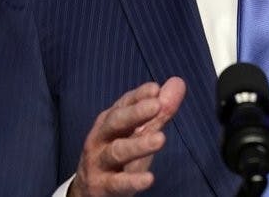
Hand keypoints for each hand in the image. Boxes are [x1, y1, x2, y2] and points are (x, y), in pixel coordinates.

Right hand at [69, 77, 185, 196]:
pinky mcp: (102, 186)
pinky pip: (117, 183)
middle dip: (135, 113)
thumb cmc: (119, 157)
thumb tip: (178, 82)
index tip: (155, 88)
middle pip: (116, 122)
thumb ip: (160, 111)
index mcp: (111, 121)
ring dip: (139, 144)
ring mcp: (99, 162)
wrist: (89, 192)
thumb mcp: (140, 133)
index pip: (124, 104)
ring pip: (117, 151)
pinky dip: (132, 181)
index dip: (139, 96)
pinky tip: (149, 178)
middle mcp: (101, 138)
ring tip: (160, 139)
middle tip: (156, 105)